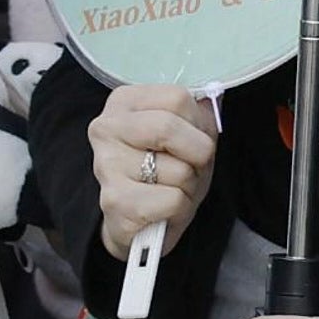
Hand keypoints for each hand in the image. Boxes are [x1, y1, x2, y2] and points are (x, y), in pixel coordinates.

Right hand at [91, 83, 218, 254]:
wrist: (143, 221)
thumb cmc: (166, 171)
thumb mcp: (189, 135)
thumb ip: (200, 113)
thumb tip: (212, 98)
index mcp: (124, 101)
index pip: (178, 98)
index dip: (199, 124)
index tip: (192, 139)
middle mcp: (106, 128)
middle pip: (169, 128)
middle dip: (197, 154)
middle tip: (190, 167)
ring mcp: (105, 166)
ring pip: (178, 169)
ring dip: (189, 185)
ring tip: (172, 188)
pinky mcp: (114, 202)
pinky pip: (173, 200)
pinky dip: (180, 207)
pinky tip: (162, 208)